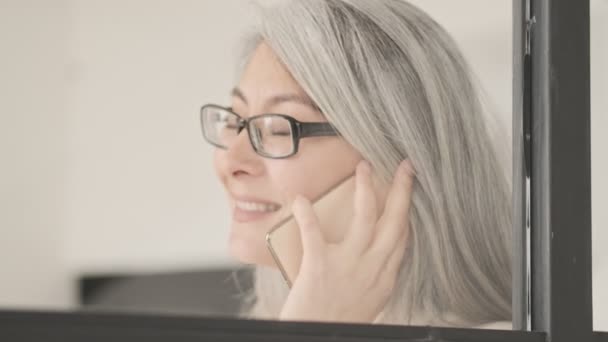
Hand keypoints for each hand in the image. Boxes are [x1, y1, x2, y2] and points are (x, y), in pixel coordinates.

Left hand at [279, 159, 415, 322]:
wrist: (319, 338)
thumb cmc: (342, 321)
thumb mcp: (371, 299)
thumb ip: (377, 273)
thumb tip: (377, 250)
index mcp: (385, 277)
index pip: (403, 236)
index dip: (407, 209)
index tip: (409, 188)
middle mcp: (372, 268)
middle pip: (394, 221)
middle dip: (402, 190)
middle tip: (405, 166)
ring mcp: (347, 266)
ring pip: (364, 218)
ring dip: (365, 189)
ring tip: (364, 167)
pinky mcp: (319, 267)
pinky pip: (313, 233)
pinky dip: (306, 213)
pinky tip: (301, 198)